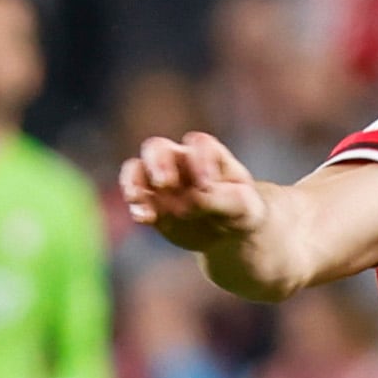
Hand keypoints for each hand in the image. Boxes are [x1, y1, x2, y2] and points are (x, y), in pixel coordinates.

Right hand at [120, 132, 266, 253]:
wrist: (229, 233)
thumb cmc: (240, 211)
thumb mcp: (243, 206)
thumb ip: (222, 199)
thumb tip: (190, 200)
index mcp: (209, 155)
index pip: (200, 144)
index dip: (201, 160)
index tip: (208, 184)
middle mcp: (180, 162)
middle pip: (158, 147)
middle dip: (158, 163)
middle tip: (165, 183)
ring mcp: (161, 181)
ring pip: (136, 169)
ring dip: (134, 182)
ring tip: (138, 198)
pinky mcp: (151, 203)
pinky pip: (135, 198)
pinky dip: (136, 206)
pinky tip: (144, 218)